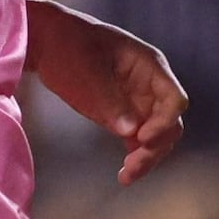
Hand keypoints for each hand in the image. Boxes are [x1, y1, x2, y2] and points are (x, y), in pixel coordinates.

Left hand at [26, 1, 187, 182]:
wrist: (46, 41)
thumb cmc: (67, 47)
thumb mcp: (87, 71)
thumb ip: (110, 100)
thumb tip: (132, 132)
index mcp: (150, 66)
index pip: (173, 99)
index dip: (164, 122)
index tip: (142, 138)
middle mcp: (150, 86)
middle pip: (169, 123)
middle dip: (156, 146)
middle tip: (132, 166)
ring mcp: (138, 101)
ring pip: (157, 136)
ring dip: (147, 157)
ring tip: (126, 177)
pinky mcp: (123, 114)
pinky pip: (138, 139)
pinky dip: (135, 156)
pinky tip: (124, 174)